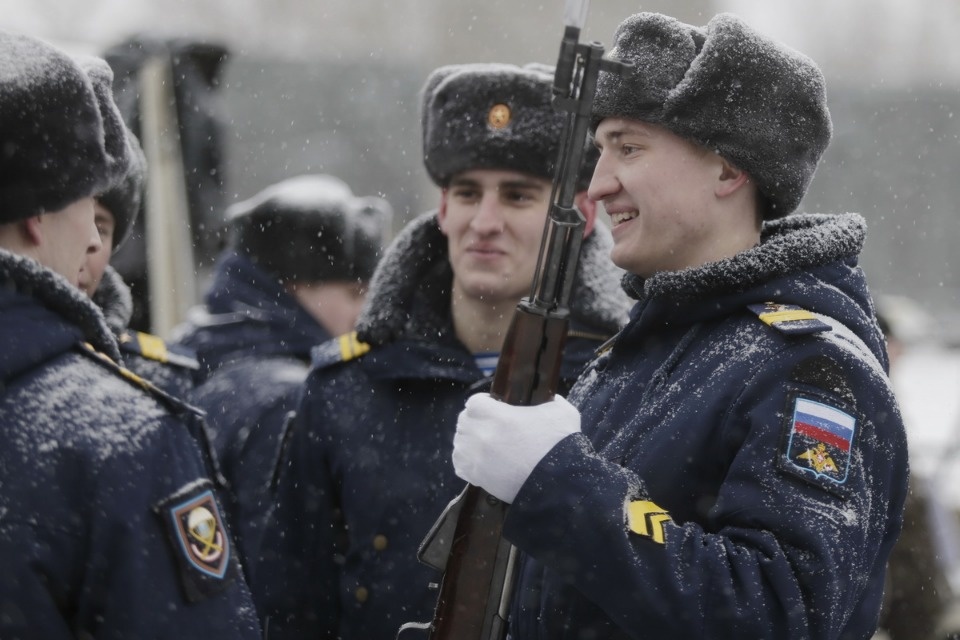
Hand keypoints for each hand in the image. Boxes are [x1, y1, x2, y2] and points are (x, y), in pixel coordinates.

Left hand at [452, 393, 580, 503]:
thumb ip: (550, 400)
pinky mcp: (478, 477)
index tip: (493, 407)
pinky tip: (479, 460)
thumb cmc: (561, 445)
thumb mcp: (561, 412)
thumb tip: (548, 398)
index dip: (484, 403)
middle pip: (464, 421)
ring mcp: (478, 457)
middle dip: (476, 421)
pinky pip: (460, 465)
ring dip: (469, 441)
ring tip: (485, 443)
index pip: (474, 402)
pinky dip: (466, 461)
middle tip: (490, 426)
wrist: (559, 483)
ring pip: (460, 443)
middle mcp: (483, 435)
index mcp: (499, 416)